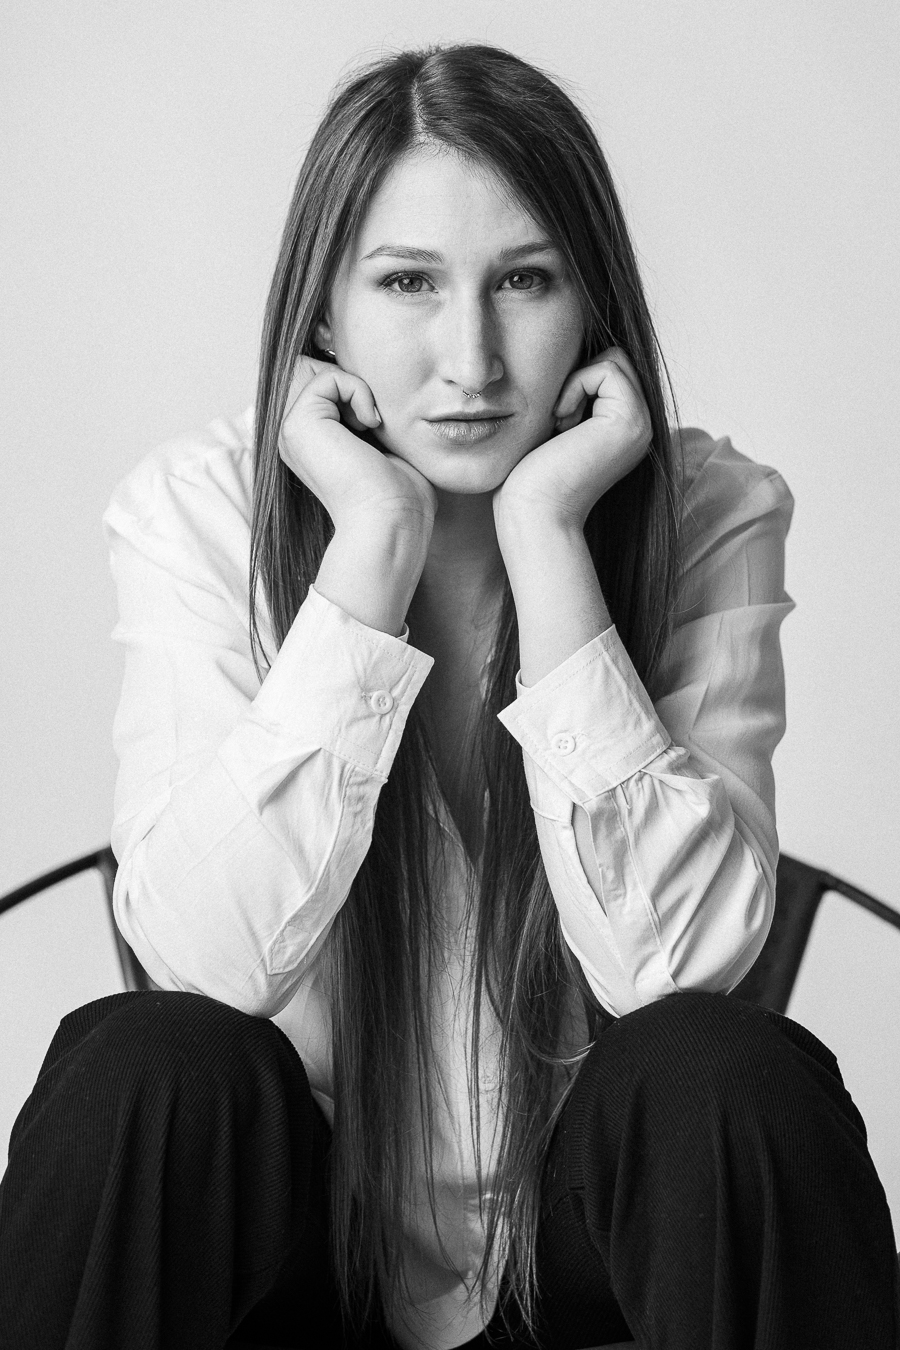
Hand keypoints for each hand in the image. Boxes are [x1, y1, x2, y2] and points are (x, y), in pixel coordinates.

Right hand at [279, 357, 436, 535]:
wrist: (390, 521)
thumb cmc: (398, 495)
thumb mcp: (383, 445)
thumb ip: (368, 415)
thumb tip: (377, 389)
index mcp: (312, 443)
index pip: (329, 388)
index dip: (357, 389)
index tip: (378, 422)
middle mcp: (296, 437)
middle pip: (321, 373)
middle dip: (355, 384)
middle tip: (376, 420)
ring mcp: (292, 430)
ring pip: (324, 373)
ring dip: (360, 389)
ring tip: (373, 425)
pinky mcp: (298, 424)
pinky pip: (329, 377)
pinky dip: (359, 391)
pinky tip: (371, 424)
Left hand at [492, 347, 652, 531]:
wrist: (534, 513)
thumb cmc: (530, 476)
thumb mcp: (555, 424)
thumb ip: (575, 394)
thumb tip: (572, 350)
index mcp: (625, 427)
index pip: (610, 368)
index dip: (576, 380)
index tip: (556, 422)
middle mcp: (642, 425)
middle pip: (616, 357)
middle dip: (579, 377)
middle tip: (559, 421)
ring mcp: (642, 423)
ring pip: (614, 358)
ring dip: (576, 384)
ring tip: (562, 425)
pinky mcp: (631, 421)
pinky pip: (605, 368)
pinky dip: (575, 387)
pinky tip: (563, 424)